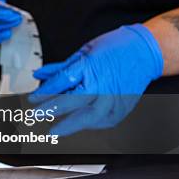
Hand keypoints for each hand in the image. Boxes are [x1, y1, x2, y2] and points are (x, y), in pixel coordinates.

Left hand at [28, 24, 162, 135]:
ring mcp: (114, 98)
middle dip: (51, 110)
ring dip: (70, 125)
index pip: (61, 83)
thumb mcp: (84, 52)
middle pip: (73, 102)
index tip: (32, 99)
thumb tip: (40, 75)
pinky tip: (78, 124)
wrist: (145, 52)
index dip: (44, 93)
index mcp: (90, 67)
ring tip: (56, 130)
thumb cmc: (115, 48)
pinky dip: (89, 124)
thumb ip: (61, 67)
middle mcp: (102, 84)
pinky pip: (103, 121)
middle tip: (37, 116)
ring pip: (89, 117)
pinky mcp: (123, 107)